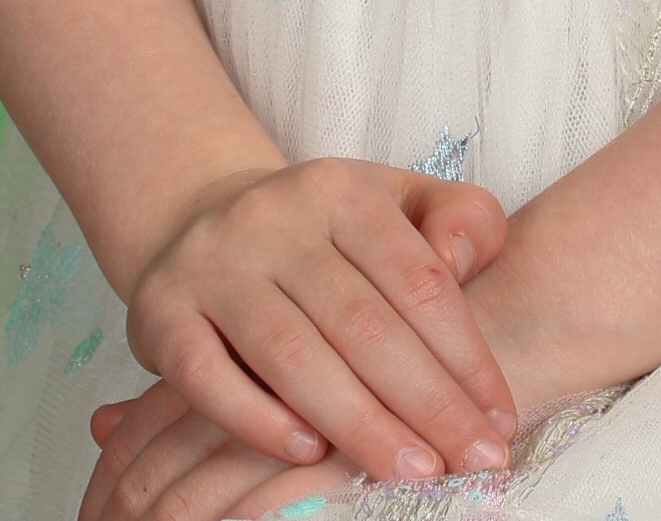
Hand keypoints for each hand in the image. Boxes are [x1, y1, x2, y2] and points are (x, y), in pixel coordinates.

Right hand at [87, 161, 515, 512]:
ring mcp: (211, 265)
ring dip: (359, 423)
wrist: (199, 218)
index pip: (417, 275)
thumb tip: (464, 261)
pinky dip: (257, 421)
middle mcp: (272, 220)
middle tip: (474, 461)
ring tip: (414, 472)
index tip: (500, 419)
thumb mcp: (398, 202)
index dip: (466, 354)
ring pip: (292, 355)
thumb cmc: (325, 233)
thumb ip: (459, 221)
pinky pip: (207, 377)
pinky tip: (308, 454)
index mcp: (339, 188)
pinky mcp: (160, 314)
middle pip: (361, 322)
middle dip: (427, 402)